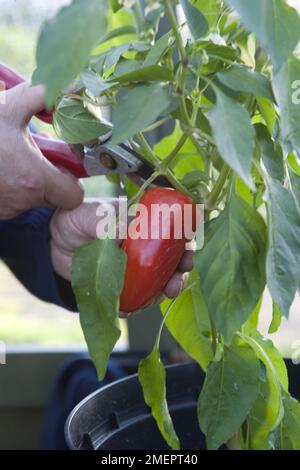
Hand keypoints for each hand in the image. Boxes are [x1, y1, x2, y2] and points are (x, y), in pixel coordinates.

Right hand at [0, 83, 83, 218]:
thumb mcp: (8, 107)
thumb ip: (41, 96)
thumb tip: (69, 87)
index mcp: (34, 179)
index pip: (73, 196)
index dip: (72, 180)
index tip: (63, 164)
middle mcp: (23, 200)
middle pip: (55, 197)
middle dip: (51, 177)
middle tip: (38, 156)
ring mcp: (7, 208)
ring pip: (33, 199)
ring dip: (29, 181)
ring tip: (12, 158)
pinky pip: (14, 201)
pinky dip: (11, 186)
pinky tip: (1, 167)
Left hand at [50, 199, 193, 306]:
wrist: (52, 242)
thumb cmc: (76, 219)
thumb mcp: (91, 215)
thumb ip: (107, 223)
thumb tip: (123, 235)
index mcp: (144, 224)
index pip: (174, 233)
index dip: (186, 244)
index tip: (188, 254)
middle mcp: (145, 247)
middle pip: (172, 262)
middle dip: (180, 274)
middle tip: (176, 283)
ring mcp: (135, 267)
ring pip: (158, 282)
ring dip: (163, 292)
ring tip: (160, 297)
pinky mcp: (121, 285)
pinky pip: (135, 297)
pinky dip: (137, 305)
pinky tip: (131, 309)